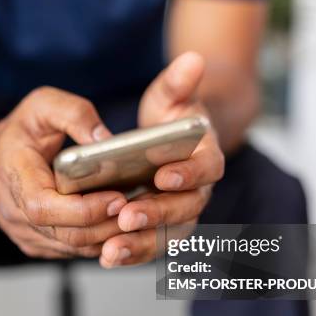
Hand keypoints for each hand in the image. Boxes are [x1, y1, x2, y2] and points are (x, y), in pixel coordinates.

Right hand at [0, 87, 126, 258]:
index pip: (45, 208)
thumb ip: (74, 113)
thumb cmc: (17, 133)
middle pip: (67, 235)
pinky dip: (100, 241)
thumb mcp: (41, 105)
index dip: (84, 209)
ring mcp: (26, 235)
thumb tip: (106, 139)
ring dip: (109, 236)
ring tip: (136, 215)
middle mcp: (16, 215)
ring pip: (74, 248)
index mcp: (15, 179)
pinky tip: (120, 223)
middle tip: (140, 207)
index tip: (117, 197)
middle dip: (108, 225)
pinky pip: (73, 251)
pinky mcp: (38, 245)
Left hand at [100, 52, 224, 267]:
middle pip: (187, 209)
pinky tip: (108, 257)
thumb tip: (193, 59)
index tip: (163, 176)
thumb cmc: (171, 119)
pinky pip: (151, 246)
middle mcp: (199, 190)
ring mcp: (181, 212)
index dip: (189, 173)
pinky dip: (132, 253)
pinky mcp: (162, 228)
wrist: (172, 144)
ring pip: (168, 235)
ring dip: (141, 244)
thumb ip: (180, 83)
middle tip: (127, 216)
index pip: (208, 169)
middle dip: (157, 214)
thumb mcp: (172, 97)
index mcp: (207, 157)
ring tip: (111, 251)